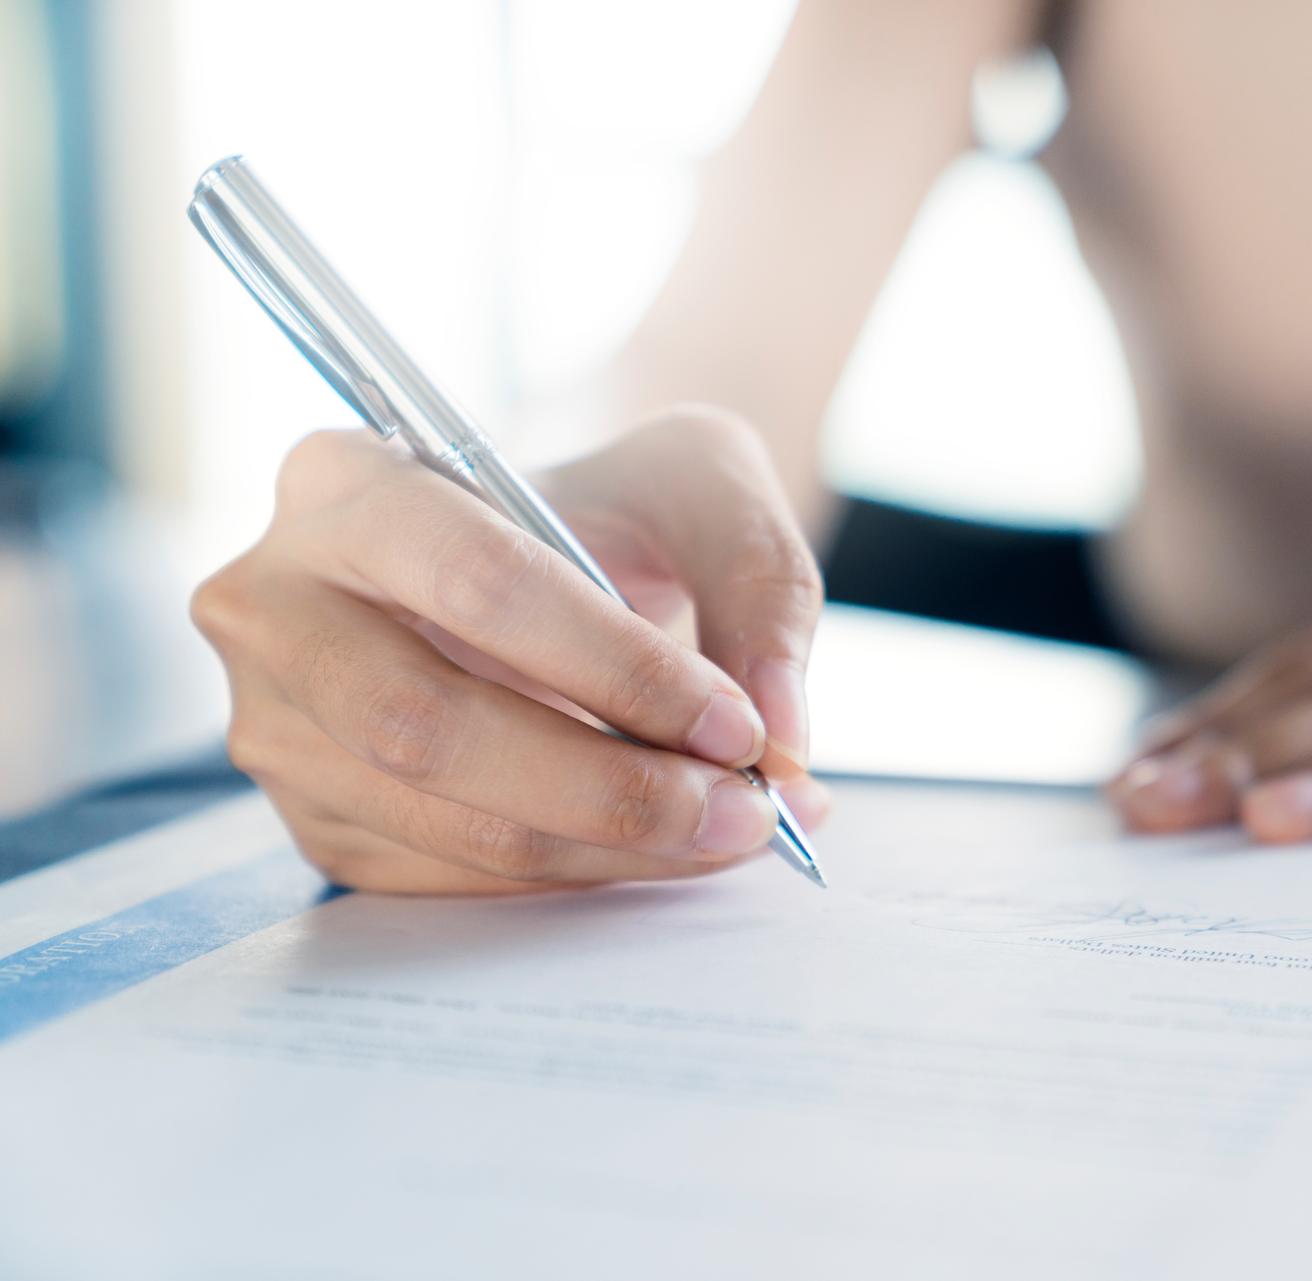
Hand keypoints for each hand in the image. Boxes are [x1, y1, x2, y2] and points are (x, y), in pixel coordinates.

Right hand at [192, 404, 828, 892]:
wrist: (560, 549)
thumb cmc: (620, 500)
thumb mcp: (708, 485)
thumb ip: (759, 587)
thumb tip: (779, 735)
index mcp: (347, 478)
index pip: (477, 582)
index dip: (618, 669)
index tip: (737, 726)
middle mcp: (276, 601)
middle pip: (426, 725)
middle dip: (608, 786)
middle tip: (745, 810)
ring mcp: (280, 720)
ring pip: (443, 818)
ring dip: (609, 846)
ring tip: (732, 829)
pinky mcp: (321, 814)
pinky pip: (450, 876)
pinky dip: (576, 875)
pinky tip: (664, 846)